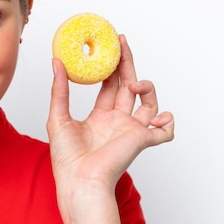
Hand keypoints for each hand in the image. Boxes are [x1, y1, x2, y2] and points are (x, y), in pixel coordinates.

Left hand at [47, 34, 173, 193]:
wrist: (78, 180)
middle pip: (129, 86)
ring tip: (133, 84)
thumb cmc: (66, 156)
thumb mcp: (58, 116)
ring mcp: (131, 130)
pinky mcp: (142, 141)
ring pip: (149, 103)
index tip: (110, 46)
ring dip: (145, 87)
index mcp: (100, 116)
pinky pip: (165, 131)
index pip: (110, 85)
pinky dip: (167, 122)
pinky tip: (157, 115)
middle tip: (122, 42)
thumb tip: (56, 61)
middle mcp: (118, 121)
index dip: (111, 66)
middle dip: (127, 63)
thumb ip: (60, 89)